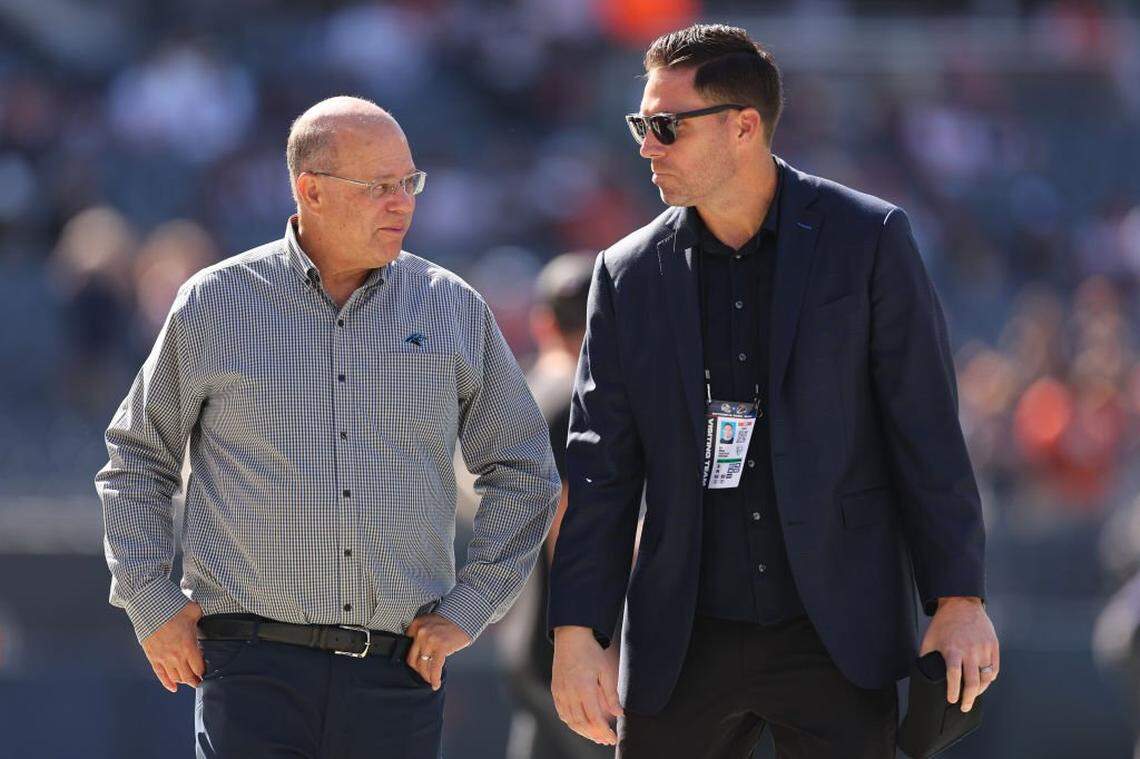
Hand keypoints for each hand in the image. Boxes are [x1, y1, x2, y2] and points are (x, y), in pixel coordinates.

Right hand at [140, 601, 204, 691]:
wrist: (150, 607)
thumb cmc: (173, 607)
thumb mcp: (194, 611)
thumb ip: (202, 618)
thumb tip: (207, 617)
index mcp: (189, 646)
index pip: (198, 668)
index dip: (203, 672)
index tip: (206, 672)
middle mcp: (176, 656)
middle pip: (187, 677)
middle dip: (194, 681)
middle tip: (199, 681)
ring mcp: (163, 658)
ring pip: (175, 677)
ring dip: (182, 681)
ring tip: (188, 681)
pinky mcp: (152, 657)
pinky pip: (160, 675)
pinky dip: (167, 683)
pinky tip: (173, 688)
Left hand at [405, 613, 470, 689]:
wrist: (466, 616)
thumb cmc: (451, 621)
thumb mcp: (430, 623)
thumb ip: (422, 635)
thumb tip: (420, 654)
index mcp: (416, 625)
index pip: (408, 648)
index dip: (414, 659)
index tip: (417, 665)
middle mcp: (421, 632)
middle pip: (413, 659)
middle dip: (419, 670)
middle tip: (424, 675)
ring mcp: (430, 640)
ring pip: (423, 665)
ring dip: (426, 676)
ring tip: (431, 680)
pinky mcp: (441, 647)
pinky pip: (435, 668)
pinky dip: (435, 678)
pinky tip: (436, 683)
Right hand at [551, 625, 622, 745]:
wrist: (571, 637)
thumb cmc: (590, 652)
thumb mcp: (606, 671)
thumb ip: (611, 694)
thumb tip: (619, 713)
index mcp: (584, 687)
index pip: (594, 718)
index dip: (604, 731)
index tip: (613, 738)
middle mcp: (570, 692)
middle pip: (582, 723)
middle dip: (595, 735)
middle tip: (607, 740)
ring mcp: (560, 692)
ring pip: (571, 721)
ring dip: (584, 732)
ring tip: (596, 737)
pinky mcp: (555, 691)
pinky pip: (562, 713)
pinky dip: (572, 723)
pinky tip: (582, 726)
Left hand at [920, 596, 998, 712]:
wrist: (961, 603)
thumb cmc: (943, 623)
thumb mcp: (930, 638)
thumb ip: (927, 657)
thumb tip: (922, 673)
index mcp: (952, 649)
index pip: (954, 677)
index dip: (953, 691)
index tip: (951, 700)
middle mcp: (970, 651)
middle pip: (973, 682)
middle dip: (969, 698)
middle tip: (965, 707)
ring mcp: (983, 649)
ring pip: (986, 677)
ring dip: (980, 690)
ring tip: (973, 695)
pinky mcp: (993, 646)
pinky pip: (994, 669)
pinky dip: (990, 679)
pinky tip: (983, 682)